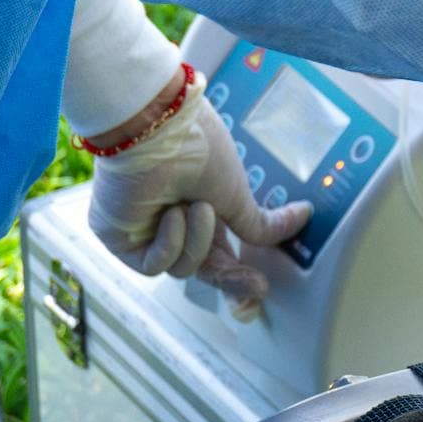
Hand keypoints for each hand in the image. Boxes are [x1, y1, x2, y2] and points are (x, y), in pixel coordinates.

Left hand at [90, 82, 310, 319]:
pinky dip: (170, 242)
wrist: (159, 132)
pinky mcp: (119, 240)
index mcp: (199, 209)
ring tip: (195, 206)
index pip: (219, 254)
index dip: (238, 276)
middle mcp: (170, 222)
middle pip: (201, 268)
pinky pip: (154, 265)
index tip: (260, 289)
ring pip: (180, 268)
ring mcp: (143, 232)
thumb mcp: (236, 193)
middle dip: (229, 278)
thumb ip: (260, 223)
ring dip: (196, 239)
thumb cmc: (197, 151)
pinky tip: (171, 213)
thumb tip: (302, 217)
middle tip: (254, 286)